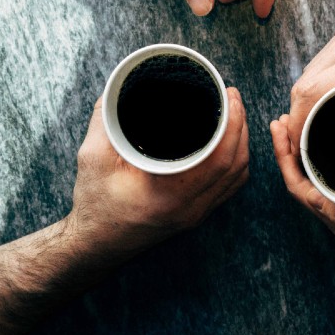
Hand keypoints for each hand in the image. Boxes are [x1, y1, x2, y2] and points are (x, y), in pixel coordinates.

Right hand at [67, 88, 249, 255]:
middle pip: (236, 165)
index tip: (229, 96)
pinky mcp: (195, 215)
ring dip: (241, 143)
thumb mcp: (93, 158)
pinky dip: (235, 162)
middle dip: (241, 125)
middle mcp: (189, 208)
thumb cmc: (93, 204)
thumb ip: (106, 121)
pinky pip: (228, 188)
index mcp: (169, 194)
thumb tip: (117, 89)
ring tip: (234, 113)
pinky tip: (229, 143)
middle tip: (232, 96)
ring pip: (237, 177)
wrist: (95, 245)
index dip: (233, 125)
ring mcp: (195, 215)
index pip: (219, 159)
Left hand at [269, 115, 334, 257]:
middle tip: (281, 121)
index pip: (296, 185)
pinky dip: (321, 165)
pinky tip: (326, 147)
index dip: (284, 155)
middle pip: (299, 183)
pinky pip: (330, 187)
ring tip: (297, 129)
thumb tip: (329, 174)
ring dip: (302, 158)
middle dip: (288, 152)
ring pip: (313, 185)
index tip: (280, 126)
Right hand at [286, 0, 334, 154]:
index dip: (297, 122)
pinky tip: (320, 98)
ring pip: (306, 74)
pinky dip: (312, 84)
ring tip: (307, 124)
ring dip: (302, 100)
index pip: (311, 94)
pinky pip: (317, 63)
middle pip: (302, 86)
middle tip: (302, 142)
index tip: (298, 145)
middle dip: (295, 117)